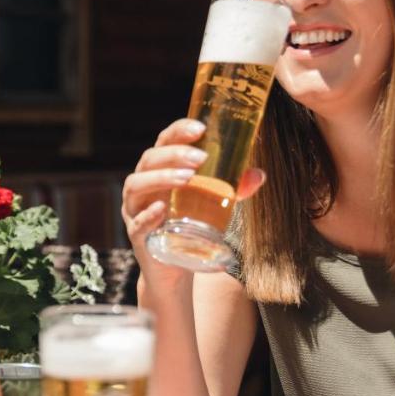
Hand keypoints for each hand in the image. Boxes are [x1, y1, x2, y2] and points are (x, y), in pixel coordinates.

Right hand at [120, 119, 264, 281]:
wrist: (175, 267)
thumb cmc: (190, 225)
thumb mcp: (214, 203)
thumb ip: (234, 187)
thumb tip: (258, 174)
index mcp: (159, 170)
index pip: (163, 141)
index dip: (178, 131)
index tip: (200, 128)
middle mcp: (143, 186)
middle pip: (148, 160)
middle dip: (173, 155)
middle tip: (201, 158)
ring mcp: (135, 211)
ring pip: (135, 186)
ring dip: (160, 178)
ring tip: (187, 178)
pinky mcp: (138, 238)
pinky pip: (136, 224)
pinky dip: (147, 215)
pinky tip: (161, 210)